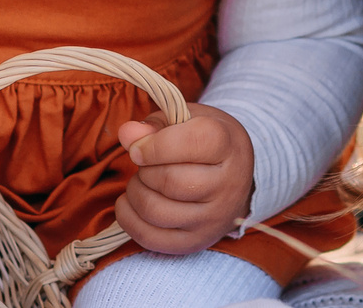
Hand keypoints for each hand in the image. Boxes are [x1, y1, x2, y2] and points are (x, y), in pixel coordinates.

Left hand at [112, 103, 253, 254]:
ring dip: (136, 193)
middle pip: (170, 181)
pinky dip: (129, 218)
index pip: (190, 143)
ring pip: (157, 211)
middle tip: (144, 164)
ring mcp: (213, 219)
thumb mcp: (187, 121)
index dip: (154, 145)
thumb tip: (126, 134)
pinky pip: (151, 238)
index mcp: (227, 145)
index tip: (138, 148)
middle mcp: (227, 185)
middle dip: (144, 170)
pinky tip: (130, 202)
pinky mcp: (196, 242)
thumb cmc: (206, 141)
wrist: (236, 176)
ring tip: (140, 182)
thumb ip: (155, 124)